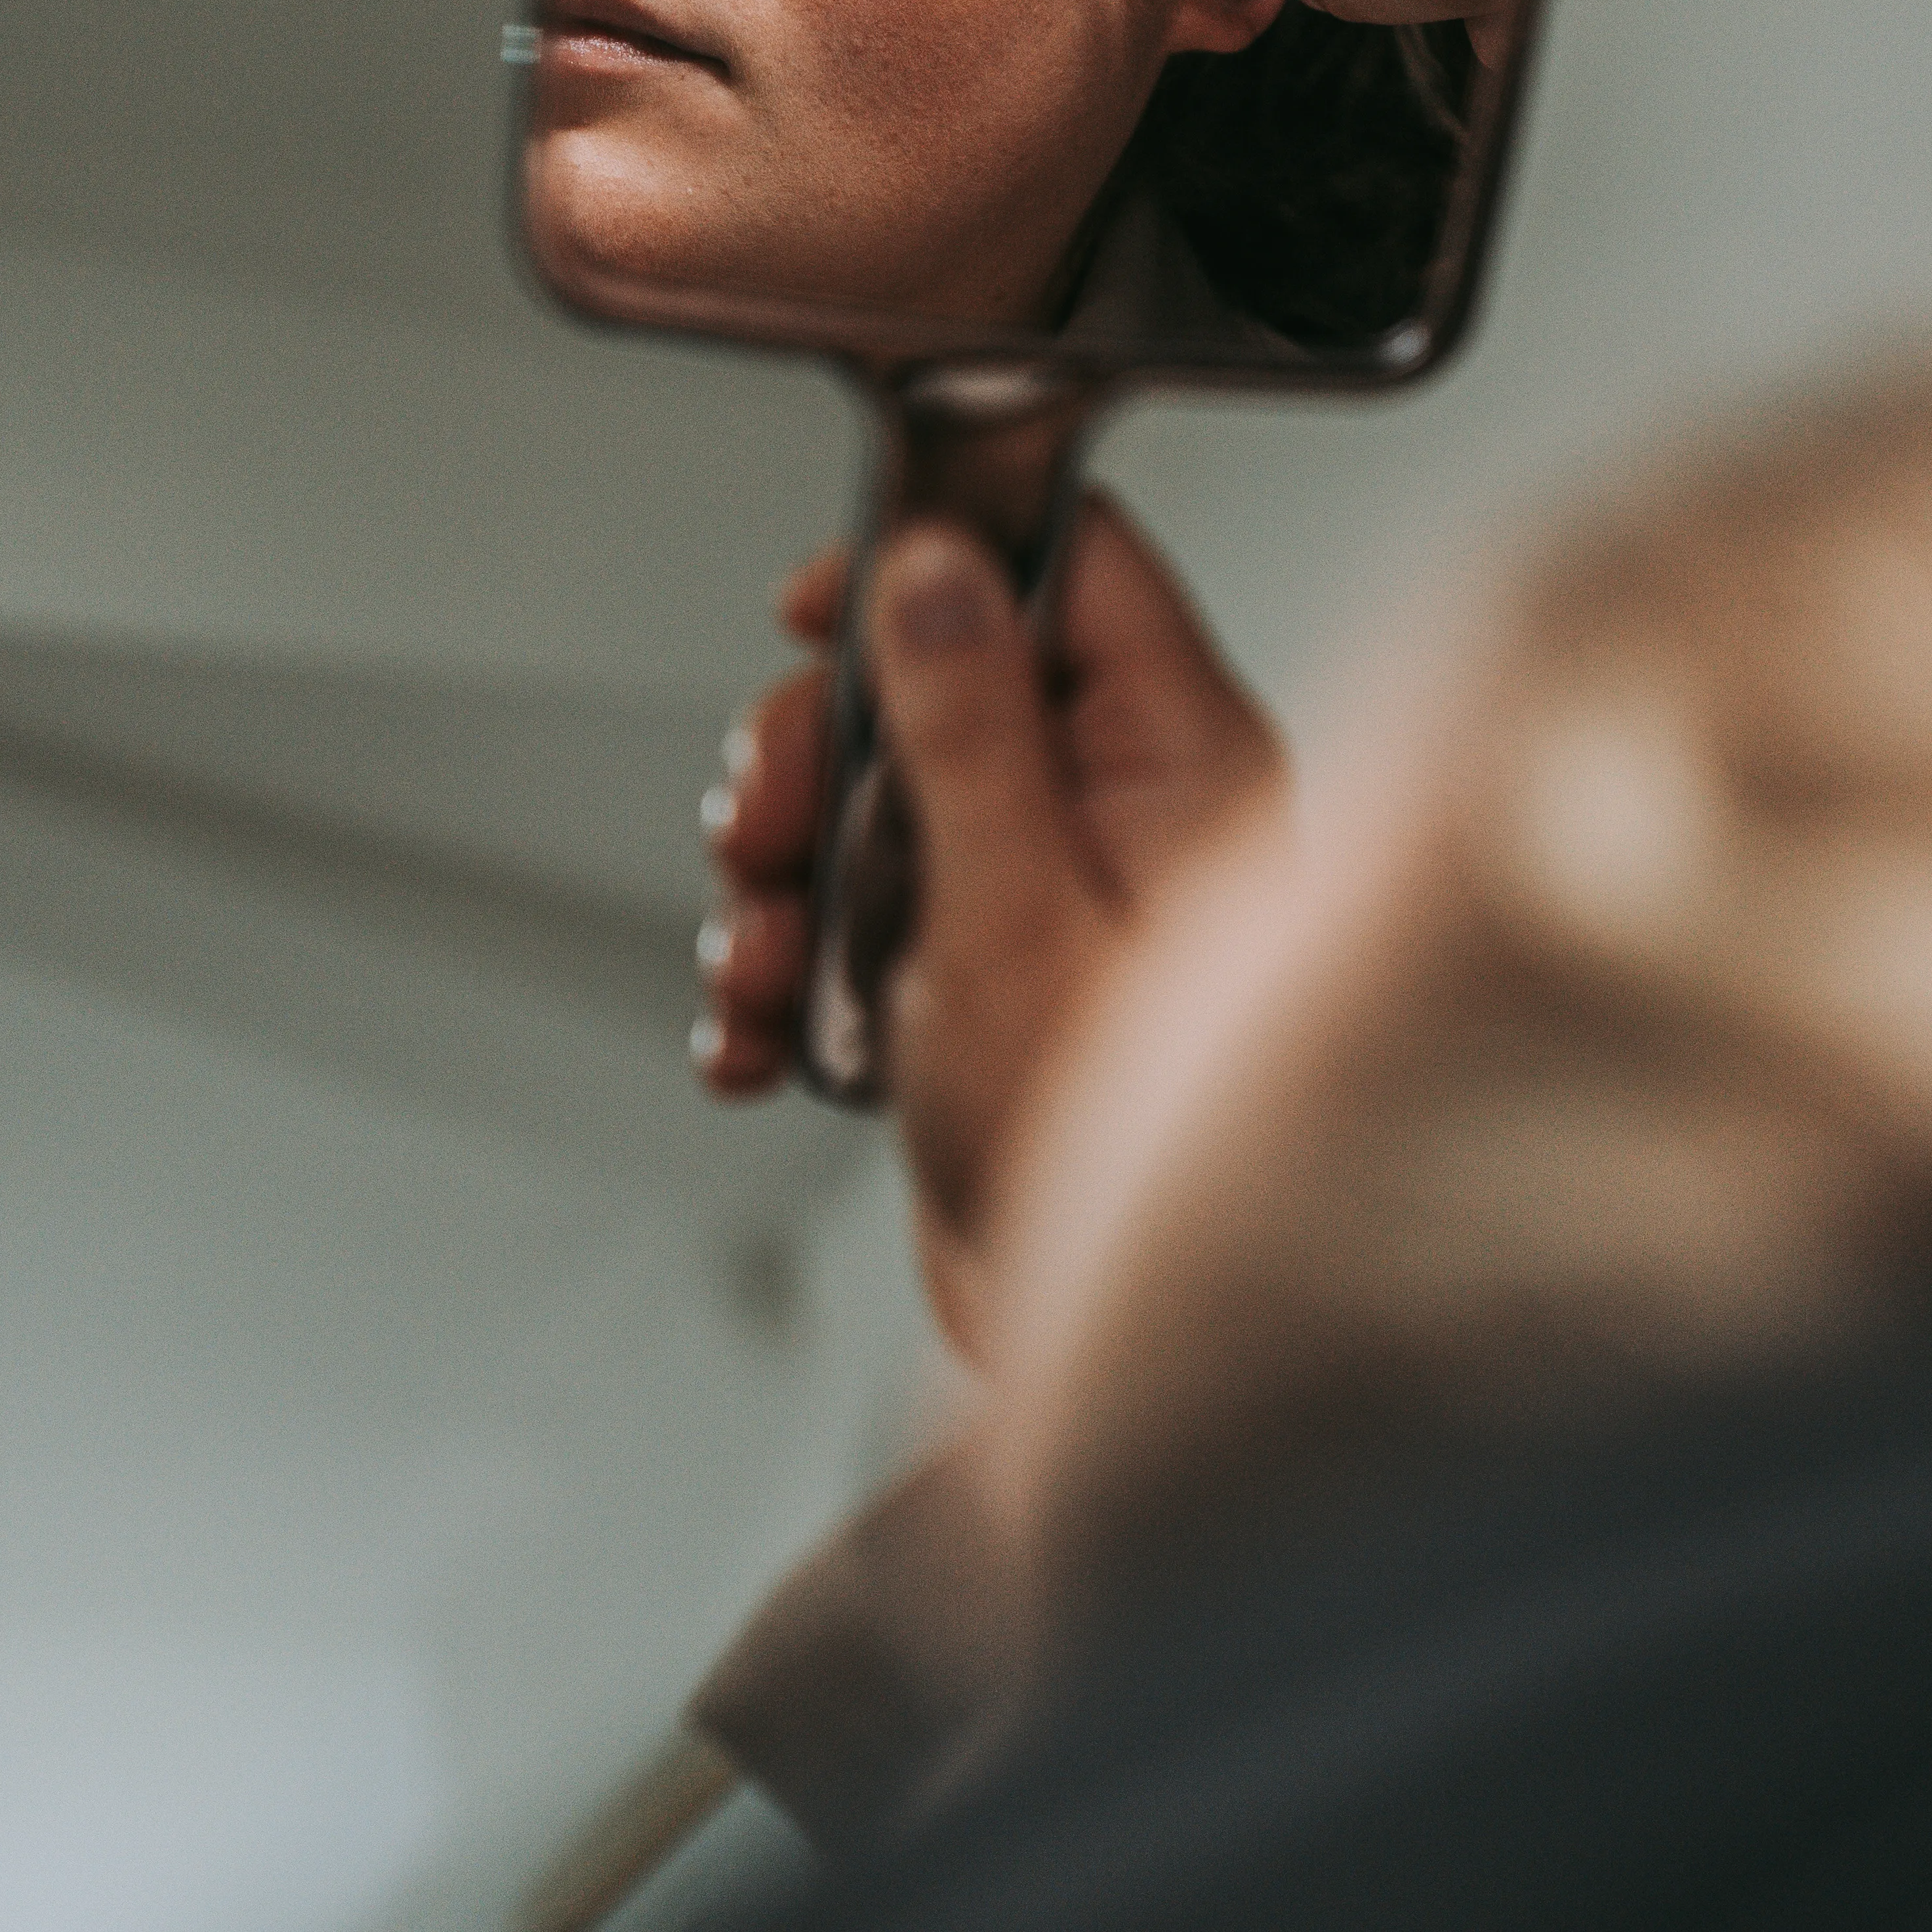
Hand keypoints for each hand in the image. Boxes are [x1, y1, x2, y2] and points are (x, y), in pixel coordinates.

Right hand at [696, 493, 1283, 1351]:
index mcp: (1176, 758)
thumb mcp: (1012, 913)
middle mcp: (1123, 811)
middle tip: (762, 828)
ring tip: (760, 963)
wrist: (1096, 1374)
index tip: (819, 606)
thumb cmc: (1102, 1159)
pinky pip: (859, 922)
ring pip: (875, 807)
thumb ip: (972, 727)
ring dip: (778, 879)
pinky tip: (755, 1035)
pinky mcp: (980, 981)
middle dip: (814, 752)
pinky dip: (786, 973)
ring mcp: (1048, 897)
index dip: (933, 557)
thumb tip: (937, 565)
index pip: (1066, 564)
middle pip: (935, 680)